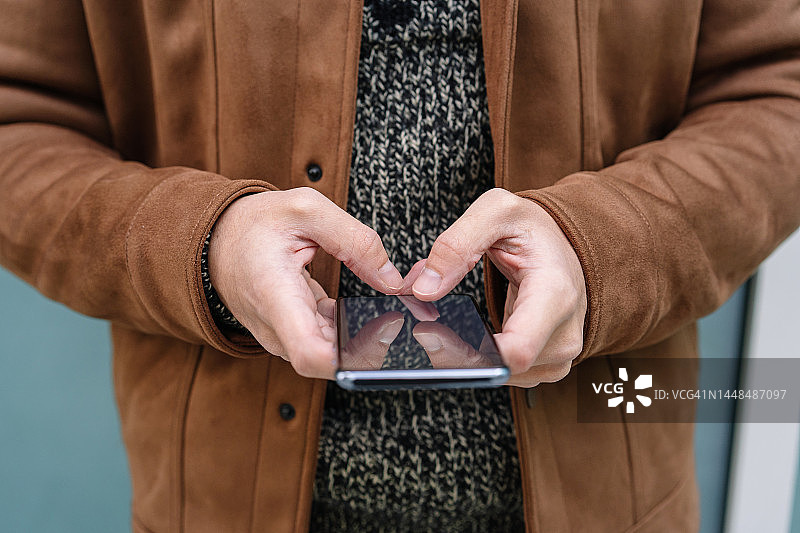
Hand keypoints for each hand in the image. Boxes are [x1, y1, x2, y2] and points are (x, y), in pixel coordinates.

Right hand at [208, 187, 403, 378]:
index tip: (382, 330)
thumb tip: (392, 280)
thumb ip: (355, 240)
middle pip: (330, 362)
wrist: (215, 240)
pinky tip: (369, 311)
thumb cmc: (253, 224)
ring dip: (366, 339)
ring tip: (389, 310)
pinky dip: (352, 331)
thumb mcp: (306, 209)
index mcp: (275, 295)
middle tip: (400, 314)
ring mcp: (283, 337)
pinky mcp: (293, 335)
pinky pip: (327, 343)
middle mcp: (276, 328)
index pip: (310, 354)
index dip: (352, 356)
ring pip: (332, 355)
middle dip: (372, 346)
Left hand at [406, 188, 586, 386]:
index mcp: (554, 294)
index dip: (468, 353)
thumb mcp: (496, 211)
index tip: (432, 334)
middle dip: (454, 351)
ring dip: (463, 354)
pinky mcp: (546, 364)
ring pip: (497, 375)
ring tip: (449, 323)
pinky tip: (465, 334)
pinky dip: (478, 357)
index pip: (518, 350)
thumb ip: (456, 244)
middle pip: (500, 368)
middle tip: (426, 326)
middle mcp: (563, 332)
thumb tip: (424, 289)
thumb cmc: (533, 228)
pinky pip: (503, 372)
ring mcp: (557, 354)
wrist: (561, 245)